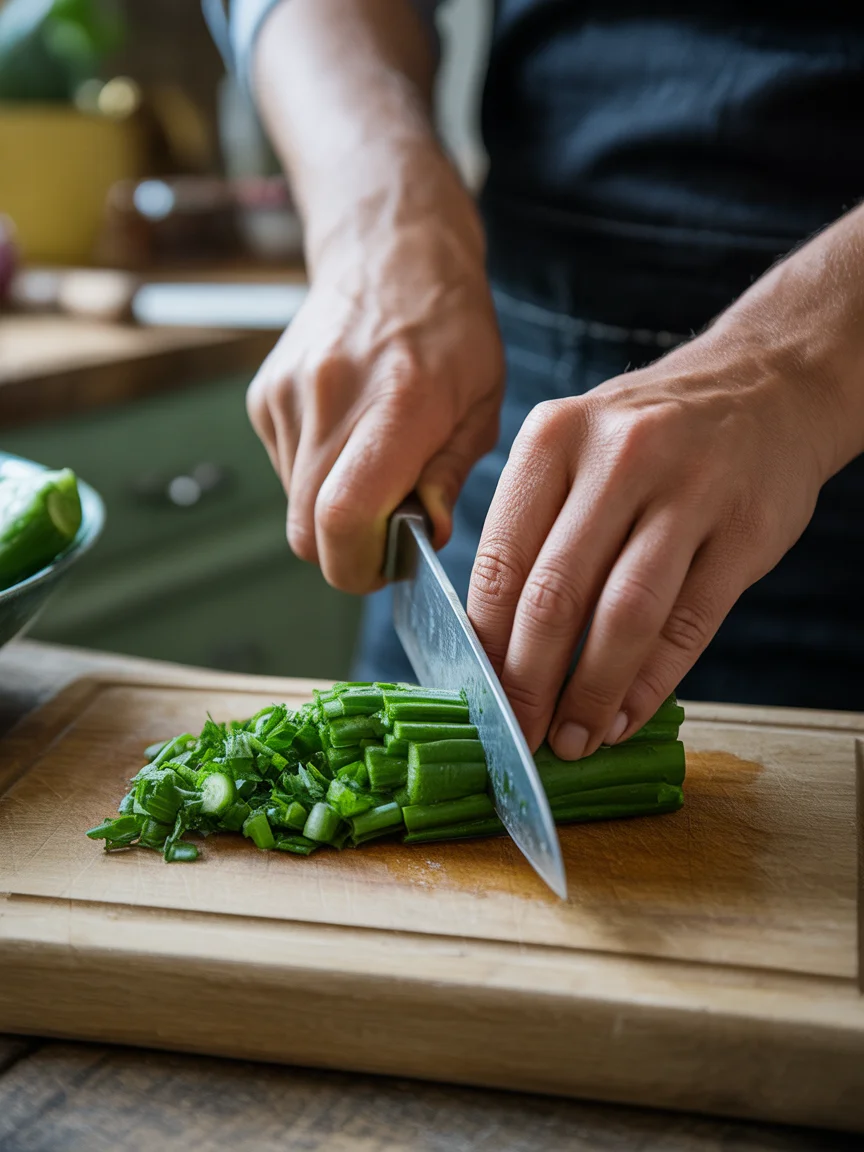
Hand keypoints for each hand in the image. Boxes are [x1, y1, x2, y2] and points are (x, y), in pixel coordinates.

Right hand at [246, 169, 503, 593]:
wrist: (389, 252)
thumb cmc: (451, 331)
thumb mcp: (480, 404)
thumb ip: (448, 477)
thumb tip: (424, 540)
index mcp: (397, 403)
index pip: (343, 517)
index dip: (358, 566)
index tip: (387, 566)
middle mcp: (330, 397)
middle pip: (306, 530)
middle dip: (345, 551)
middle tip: (387, 531)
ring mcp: (287, 395)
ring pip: (294, 507)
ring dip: (332, 510)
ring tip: (373, 464)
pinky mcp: (264, 397)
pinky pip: (285, 472)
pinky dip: (317, 475)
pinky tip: (348, 436)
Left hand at [467, 322, 835, 758]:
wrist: (766, 384)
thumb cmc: (650, 434)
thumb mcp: (576, 447)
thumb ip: (535, 530)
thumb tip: (495, 647)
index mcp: (554, 438)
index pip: (502, 561)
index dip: (486, 644)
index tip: (480, 695)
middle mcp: (619, 457)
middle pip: (556, 596)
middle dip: (530, 683)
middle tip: (522, 734)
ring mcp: (690, 490)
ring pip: (624, 617)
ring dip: (591, 694)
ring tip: (574, 738)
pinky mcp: (746, 529)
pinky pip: (689, 625)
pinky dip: (651, 684)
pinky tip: (626, 715)